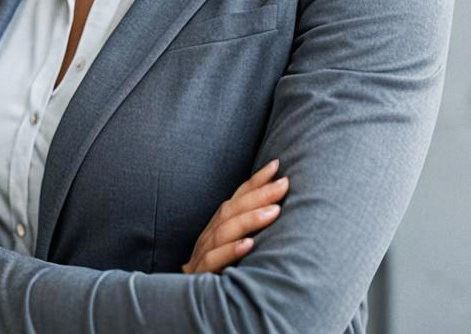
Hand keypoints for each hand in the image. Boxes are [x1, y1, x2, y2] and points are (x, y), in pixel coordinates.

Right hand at [181, 158, 288, 273]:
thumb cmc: (216, 274)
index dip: (255, 182)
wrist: (186, 304)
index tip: (277, 166)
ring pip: (224, 232)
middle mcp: (209, 237)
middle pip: (232, 210)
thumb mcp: (231, 249)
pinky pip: (214, 261)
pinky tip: (248, 245)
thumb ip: (245, 230)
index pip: (237, 199)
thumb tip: (276, 208)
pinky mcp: (200, 277)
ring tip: (274, 211)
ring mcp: (202, 256)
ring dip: (250, 219)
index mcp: (217, 228)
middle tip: (284, 183)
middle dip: (259, 194)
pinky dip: (230, 251)